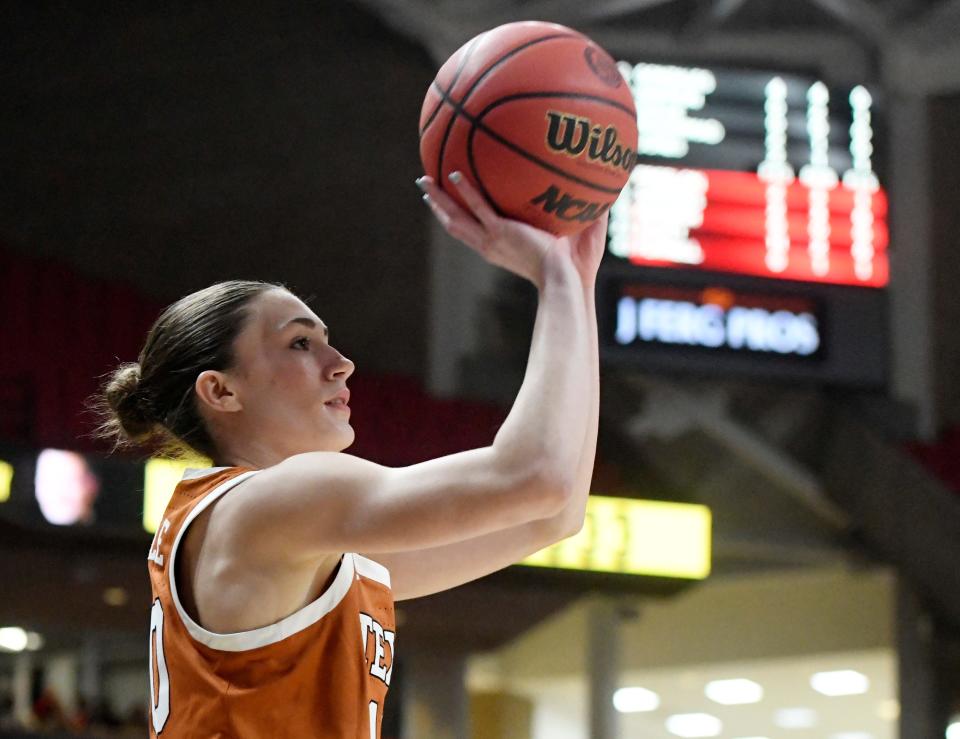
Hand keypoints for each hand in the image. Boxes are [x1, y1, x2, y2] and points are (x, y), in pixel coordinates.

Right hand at [418, 173, 605, 289]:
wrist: (569, 281)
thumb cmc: (578, 267)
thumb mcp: (580, 231)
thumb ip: (588, 208)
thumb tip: (610, 183)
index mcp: (503, 247)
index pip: (476, 231)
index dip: (461, 216)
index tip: (452, 202)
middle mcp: (492, 245)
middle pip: (455, 224)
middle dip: (438, 206)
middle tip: (425, 187)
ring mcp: (493, 240)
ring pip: (456, 218)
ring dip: (438, 199)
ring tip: (423, 181)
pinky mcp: (500, 233)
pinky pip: (477, 207)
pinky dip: (464, 190)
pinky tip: (453, 173)